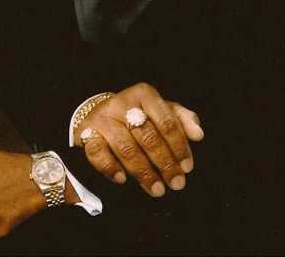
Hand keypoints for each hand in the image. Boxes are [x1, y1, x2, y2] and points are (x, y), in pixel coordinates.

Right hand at [74, 82, 204, 197]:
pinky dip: (110, 167)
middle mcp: (122, 103)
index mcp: (144, 94)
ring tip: (157, 189)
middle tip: (177, 183)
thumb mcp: (160, 112)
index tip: (188, 167)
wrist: (99, 115)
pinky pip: (98, 153)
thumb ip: (181, 119)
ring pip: (126, 148)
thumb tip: (198, 134)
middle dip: (165, 164)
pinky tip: (122, 179)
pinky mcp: (86, 133)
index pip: (167, 122)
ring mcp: (103, 117)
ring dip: (144, 172)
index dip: (179, 147)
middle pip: (148, 137)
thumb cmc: (137, 116)